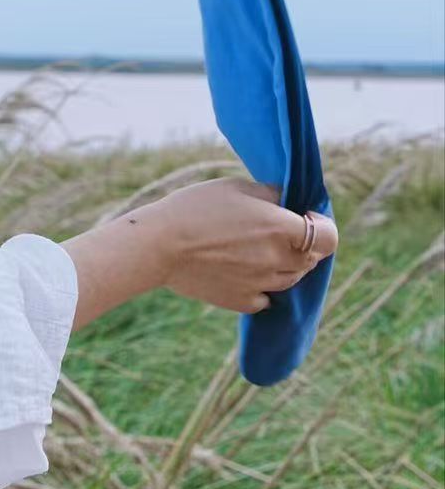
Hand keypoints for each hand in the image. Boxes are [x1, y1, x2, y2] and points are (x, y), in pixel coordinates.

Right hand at [158, 178, 336, 311]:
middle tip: (276, 231)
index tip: (305, 217)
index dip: (322, 225)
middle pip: (312, 259)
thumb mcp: (237, 186)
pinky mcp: (244, 302)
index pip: (329, 236)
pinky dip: (263, 285)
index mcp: (280, 228)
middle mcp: (278, 260)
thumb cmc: (196, 207)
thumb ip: (272, 195)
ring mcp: (262, 285)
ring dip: (286, 264)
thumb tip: (290, 202)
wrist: (159, 244)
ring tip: (256, 248)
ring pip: (292, 279)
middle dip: (303, 244)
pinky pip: (268, 297)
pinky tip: (243, 269)